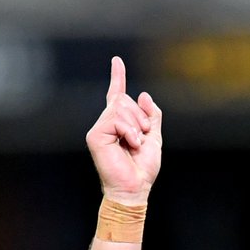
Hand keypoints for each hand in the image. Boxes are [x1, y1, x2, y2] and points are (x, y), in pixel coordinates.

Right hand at [85, 56, 162, 203]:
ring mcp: (99, 129)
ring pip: (120, 107)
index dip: (117, 77)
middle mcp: (107, 123)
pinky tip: (130, 144)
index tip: (117, 61)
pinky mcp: (95, 136)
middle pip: (124, 100)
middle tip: (142, 138)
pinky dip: (128, 131)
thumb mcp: (154, 138)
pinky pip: (116, 119)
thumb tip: (143, 95)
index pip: (116, 95)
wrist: (135, 188)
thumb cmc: (142, 169)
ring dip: (136, 125)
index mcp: (119, 124)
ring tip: (135, 144)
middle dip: (140, 117)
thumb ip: (151, 116)